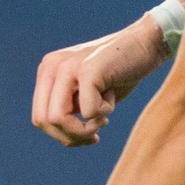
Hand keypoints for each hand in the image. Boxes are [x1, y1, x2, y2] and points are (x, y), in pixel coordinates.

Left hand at [30, 13, 168, 147]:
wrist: (145, 43)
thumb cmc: (120, 73)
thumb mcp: (87, 94)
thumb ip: (71, 110)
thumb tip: (66, 141)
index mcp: (47, 71)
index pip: (39, 118)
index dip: (62, 135)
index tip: (89, 135)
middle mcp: (51, 66)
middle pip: (44, 122)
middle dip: (72, 137)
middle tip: (95, 135)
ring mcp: (67, 66)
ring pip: (58, 119)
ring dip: (85, 130)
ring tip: (104, 119)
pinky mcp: (87, 70)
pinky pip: (88, 112)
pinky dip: (104, 113)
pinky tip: (113, 95)